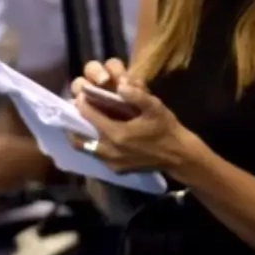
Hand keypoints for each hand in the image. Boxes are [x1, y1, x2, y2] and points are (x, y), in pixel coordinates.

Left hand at [67, 62, 199, 173]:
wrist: (179, 156)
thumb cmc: (167, 129)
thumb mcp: (155, 108)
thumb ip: (137, 95)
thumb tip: (120, 84)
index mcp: (116, 134)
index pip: (89, 116)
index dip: (83, 104)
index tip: (81, 94)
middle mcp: (109, 151)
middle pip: (79, 138)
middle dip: (75, 123)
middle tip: (77, 111)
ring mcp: (111, 162)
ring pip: (86, 149)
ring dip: (81, 136)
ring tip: (83, 123)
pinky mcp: (116, 170)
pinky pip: (97, 156)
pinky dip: (93, 145)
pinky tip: (99, 135)